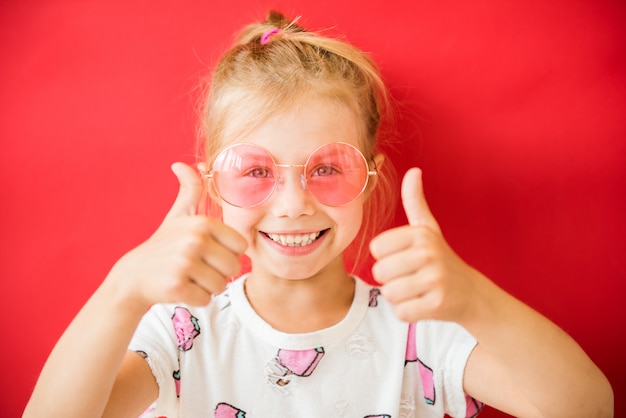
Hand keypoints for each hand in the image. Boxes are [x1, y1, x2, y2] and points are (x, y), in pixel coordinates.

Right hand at [109, 162, 247, 307]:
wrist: (133, 276)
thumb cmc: (164, 245)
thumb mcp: (178, 215)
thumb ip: (190, 190)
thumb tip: (182, 164)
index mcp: (202, 223)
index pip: (241, 246)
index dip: (227, 252)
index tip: (207, 252)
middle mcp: (195, 240)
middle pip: (234, 267)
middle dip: (218, 272)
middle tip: (196, 268)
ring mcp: (185, 264)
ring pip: (221, 286)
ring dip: (207, 286)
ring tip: (188, 276)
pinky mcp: (177, 287)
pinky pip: (206, 299)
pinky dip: (196, 298)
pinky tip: (180, 288)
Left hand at [370, 168, 478, 322]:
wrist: (471, 292)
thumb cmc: (440, 258)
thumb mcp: (428, 229)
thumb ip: (414, 201)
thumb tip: (413, 171)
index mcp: (421, 234)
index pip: (376, 249)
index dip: (386, 257)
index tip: (404, 258)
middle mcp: (429, 254)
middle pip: (380, 273)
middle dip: (391, 280)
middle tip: (412, 277)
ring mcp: (435, 280)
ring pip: (389, 294)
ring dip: (400, 296)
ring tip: (417, 290)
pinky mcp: (438, 304)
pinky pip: (402, 312)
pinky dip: (408, 312)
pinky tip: (423, 304)